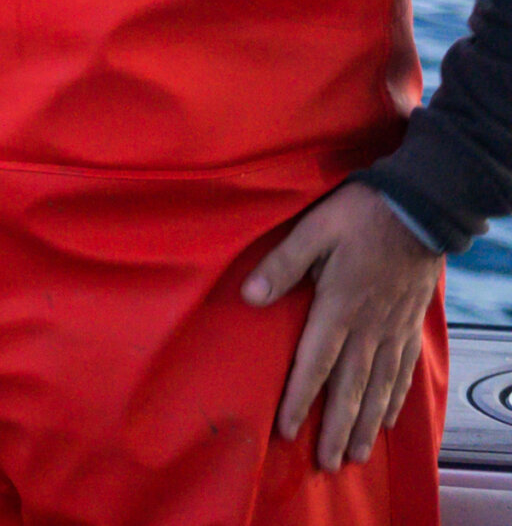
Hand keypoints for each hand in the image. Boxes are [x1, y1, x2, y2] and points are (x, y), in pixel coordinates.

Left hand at [242, 181, 441, 470]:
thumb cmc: (360, 215)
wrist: (421, 208)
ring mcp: (393, 328)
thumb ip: (282, 264)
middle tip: (325, 465)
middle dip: (335, 429)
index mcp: (339, 307)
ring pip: (378, 388)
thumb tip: (250, 296)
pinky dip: (394, 400)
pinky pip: (403, 372)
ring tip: (354, 456)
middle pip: (349, 389)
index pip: (314, 364)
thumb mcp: (313, 229)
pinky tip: (387, 419)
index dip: (300, 399)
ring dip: (364, 424)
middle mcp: (368, 327)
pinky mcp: (409, 324)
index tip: (288, 431)